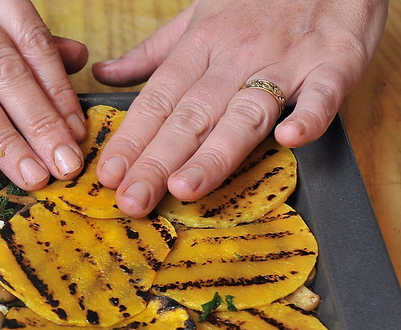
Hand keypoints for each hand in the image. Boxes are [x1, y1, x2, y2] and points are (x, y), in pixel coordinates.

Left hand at [92, 0, 388, 216]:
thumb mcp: (197, 17)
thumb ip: (152, 53)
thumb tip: (106, 75)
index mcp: (200, 46)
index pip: (157, 100)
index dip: (131, 140)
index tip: (108, 176)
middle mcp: (236, 57)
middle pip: (191, 117)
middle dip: (157, 162)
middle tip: (133, 200)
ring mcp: (285, 61)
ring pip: (245, 114)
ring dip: (214, 153)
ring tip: (185, 187)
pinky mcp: (334, 63)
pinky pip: (321, 93)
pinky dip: (308, 116)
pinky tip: (288, 140)